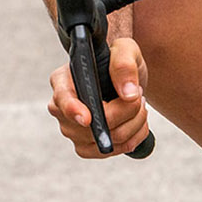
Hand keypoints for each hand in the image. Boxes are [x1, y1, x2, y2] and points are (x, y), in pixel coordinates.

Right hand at [48, 34, 150, 157]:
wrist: (124, 79)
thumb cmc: (119, 61)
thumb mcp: (125, 50)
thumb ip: (125, 65)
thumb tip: (128, 94)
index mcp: (62, 80)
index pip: (62, 98)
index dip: (73, 110)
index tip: (88, 118)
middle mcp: (61, 108)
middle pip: (91, 125)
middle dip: (126, 111)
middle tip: (139, 94)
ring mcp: (71, 130)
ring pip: (106, 140)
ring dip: (134, 124)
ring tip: (139, 105)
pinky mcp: (86, 146)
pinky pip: (111, 151)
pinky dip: (133, 139)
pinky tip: (139, 122)